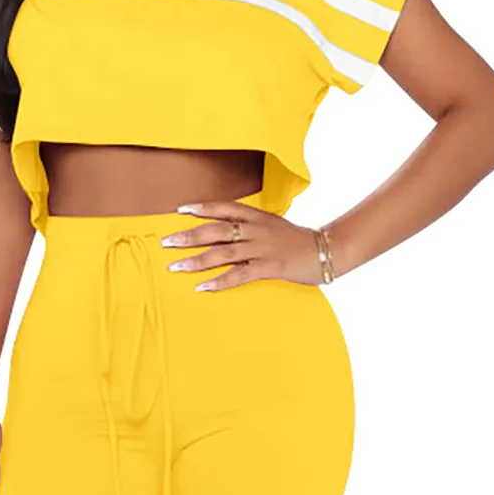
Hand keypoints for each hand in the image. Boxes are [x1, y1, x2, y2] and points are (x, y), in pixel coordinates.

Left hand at [160, 199, 325, 290]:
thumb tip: (226, 228)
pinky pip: (239, 275)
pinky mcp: (269, 267)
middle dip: (189, 236)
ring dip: (196, 260)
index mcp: (257, 216)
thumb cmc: (297, 239)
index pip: (225, 208)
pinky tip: (202, 286)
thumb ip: (251, 224)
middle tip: (166, 242)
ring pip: (223, 253)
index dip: (203, 208)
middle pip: (217, 231)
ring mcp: (262, 248)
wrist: (326, 250)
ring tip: (176, 266)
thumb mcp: (273, 224)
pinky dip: (219, 281)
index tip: (180, 209)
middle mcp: (256, 230)